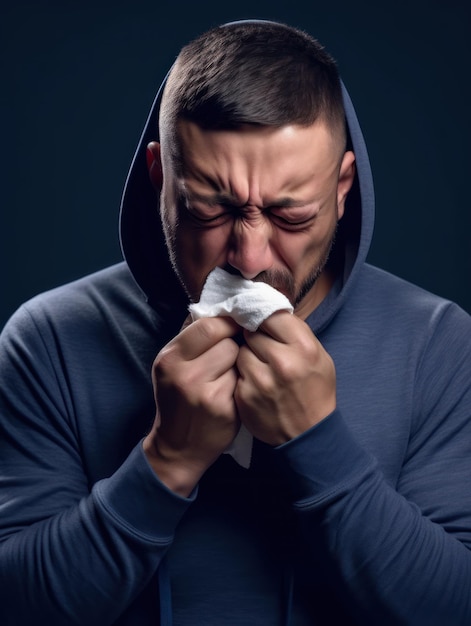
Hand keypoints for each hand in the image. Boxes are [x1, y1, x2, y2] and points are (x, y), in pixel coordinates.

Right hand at [143, 316, 239, 495]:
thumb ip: (191, 338)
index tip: (233, 325)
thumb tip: (220, 308)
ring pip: (238, 359)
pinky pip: (243, 380)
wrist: (178, 447)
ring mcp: (206, 393)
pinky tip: (231, 390)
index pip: (208, 326)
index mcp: (170, 359)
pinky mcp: (224, 408)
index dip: (226, 323)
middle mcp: (185, 375)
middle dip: (232, 344)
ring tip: (227, 373)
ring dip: (238, 362)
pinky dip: (241, 381)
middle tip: (227, 354)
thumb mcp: (172, 366)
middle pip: (226, 341)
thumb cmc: (177, 399)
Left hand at [235, 312, 335, 445]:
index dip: (265, 318)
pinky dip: (242, 373)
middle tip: (263, 346)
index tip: (263, 322)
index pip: (271, 315)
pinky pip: (236, 371)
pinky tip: (255, 382)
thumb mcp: (318, 356)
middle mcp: (282, 362)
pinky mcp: (244, 395)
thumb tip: (269, 309)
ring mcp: (261, 380)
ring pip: (240, 350)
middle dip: (254, 336)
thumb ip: (295, 332)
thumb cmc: (315, 391)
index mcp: (303, 347)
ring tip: (260, 366)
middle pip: (252, 331)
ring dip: (246, 354)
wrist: (308, 435)